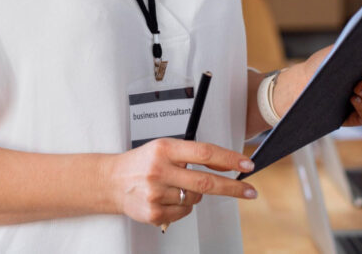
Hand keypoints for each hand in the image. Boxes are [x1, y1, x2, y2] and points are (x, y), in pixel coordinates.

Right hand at [107, 138, 256, 226]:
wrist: (112, 181)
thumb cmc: (141, 163)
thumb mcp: (164, 149)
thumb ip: (190, 154)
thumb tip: (224, 162)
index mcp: (164, 149)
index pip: (204, 153)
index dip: (229, 159)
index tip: (246, 165)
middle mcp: (160, 170)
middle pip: (206, 182)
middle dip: (233, 188)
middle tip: (249, 191)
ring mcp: (156, 193)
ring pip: (195, 199)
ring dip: (195, 195)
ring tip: (177, 187)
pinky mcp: (153, 212)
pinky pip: (184, 213)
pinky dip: (183, 207)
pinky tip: (168, 198)